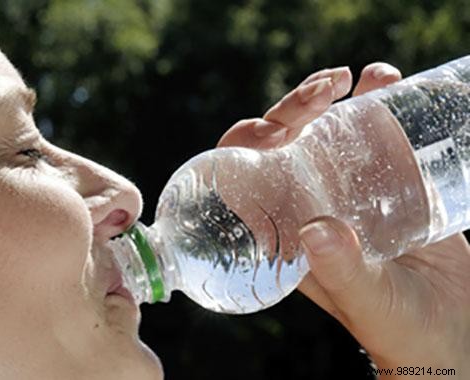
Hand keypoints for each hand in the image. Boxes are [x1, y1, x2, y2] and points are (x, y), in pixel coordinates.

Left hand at [217, 63, 469, 377]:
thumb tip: (316, 229)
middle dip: (295, 108)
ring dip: (331, 97)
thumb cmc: (398, 327)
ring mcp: (347, 189)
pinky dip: (376, 102)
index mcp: (284, 232)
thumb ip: (343, 272)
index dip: (247, 143)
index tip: (273, 129)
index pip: (246, 178)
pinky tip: (385, 81)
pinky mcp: (388, 180)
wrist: (453, 330)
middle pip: (285, 144)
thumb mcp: (368, 301)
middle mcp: (308, 204)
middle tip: (324, 90)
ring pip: (325, 130)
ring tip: (353, 79)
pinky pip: (373, 133)